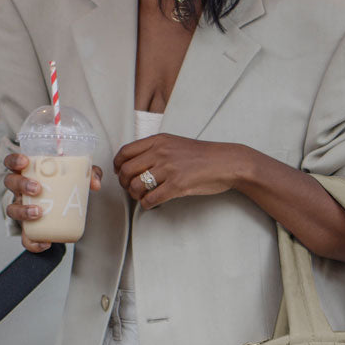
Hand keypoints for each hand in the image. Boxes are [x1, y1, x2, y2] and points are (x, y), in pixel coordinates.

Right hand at [3, 151, 102, 252]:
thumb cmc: (64, 186)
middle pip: (11, 183)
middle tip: (37, 188)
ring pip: (12, 209)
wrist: (64, 208)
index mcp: (28, 172)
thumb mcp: (78, 175)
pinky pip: (25, 237)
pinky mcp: (27, 228)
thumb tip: (95, 183)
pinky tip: (45, 242)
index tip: (25, 161)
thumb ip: (89, 174)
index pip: (12, 162)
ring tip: (38, 212)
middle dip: (21, 184)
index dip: (14, 160)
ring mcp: (22, 208)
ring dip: (23, 211)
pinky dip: (33, 242)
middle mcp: (20, 189)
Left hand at [113, 134, 247, 209]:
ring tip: (143, 196)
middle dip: (125, 183)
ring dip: (135, 195)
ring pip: (136, 186)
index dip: (118, 166)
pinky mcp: (177, 185)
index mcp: (159, 140)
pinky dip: (147, 204)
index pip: (125, 152)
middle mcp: (161, 152)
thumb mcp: (175, 144)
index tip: (121, 174)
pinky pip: (151, 199)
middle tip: (132, 189)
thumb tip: (135, 165)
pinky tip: (153, 203)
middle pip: (126, 170)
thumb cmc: (202, 155)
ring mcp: (169, 168)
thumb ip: (155, 150)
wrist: (226, 162)